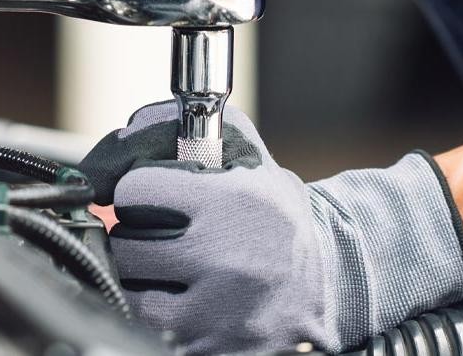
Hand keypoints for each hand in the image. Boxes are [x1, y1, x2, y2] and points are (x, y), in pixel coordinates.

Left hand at [79, 102, 462, 354]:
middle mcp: (224, 260)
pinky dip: (160, 314)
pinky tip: (182, 300)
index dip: (136, 191)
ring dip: (142, 280)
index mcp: (231, 205)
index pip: (135, 192)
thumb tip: (139, 129)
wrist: (335, 283)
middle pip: (126, 246)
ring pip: (133, 293)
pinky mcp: (213, 348)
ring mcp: (217, 313)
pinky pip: (154, 329)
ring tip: (168, 269)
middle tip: (153, 235)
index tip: (145, 196)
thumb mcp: (256, 167)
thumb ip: (204, 139)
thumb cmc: (283, 221)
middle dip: (134, 237)